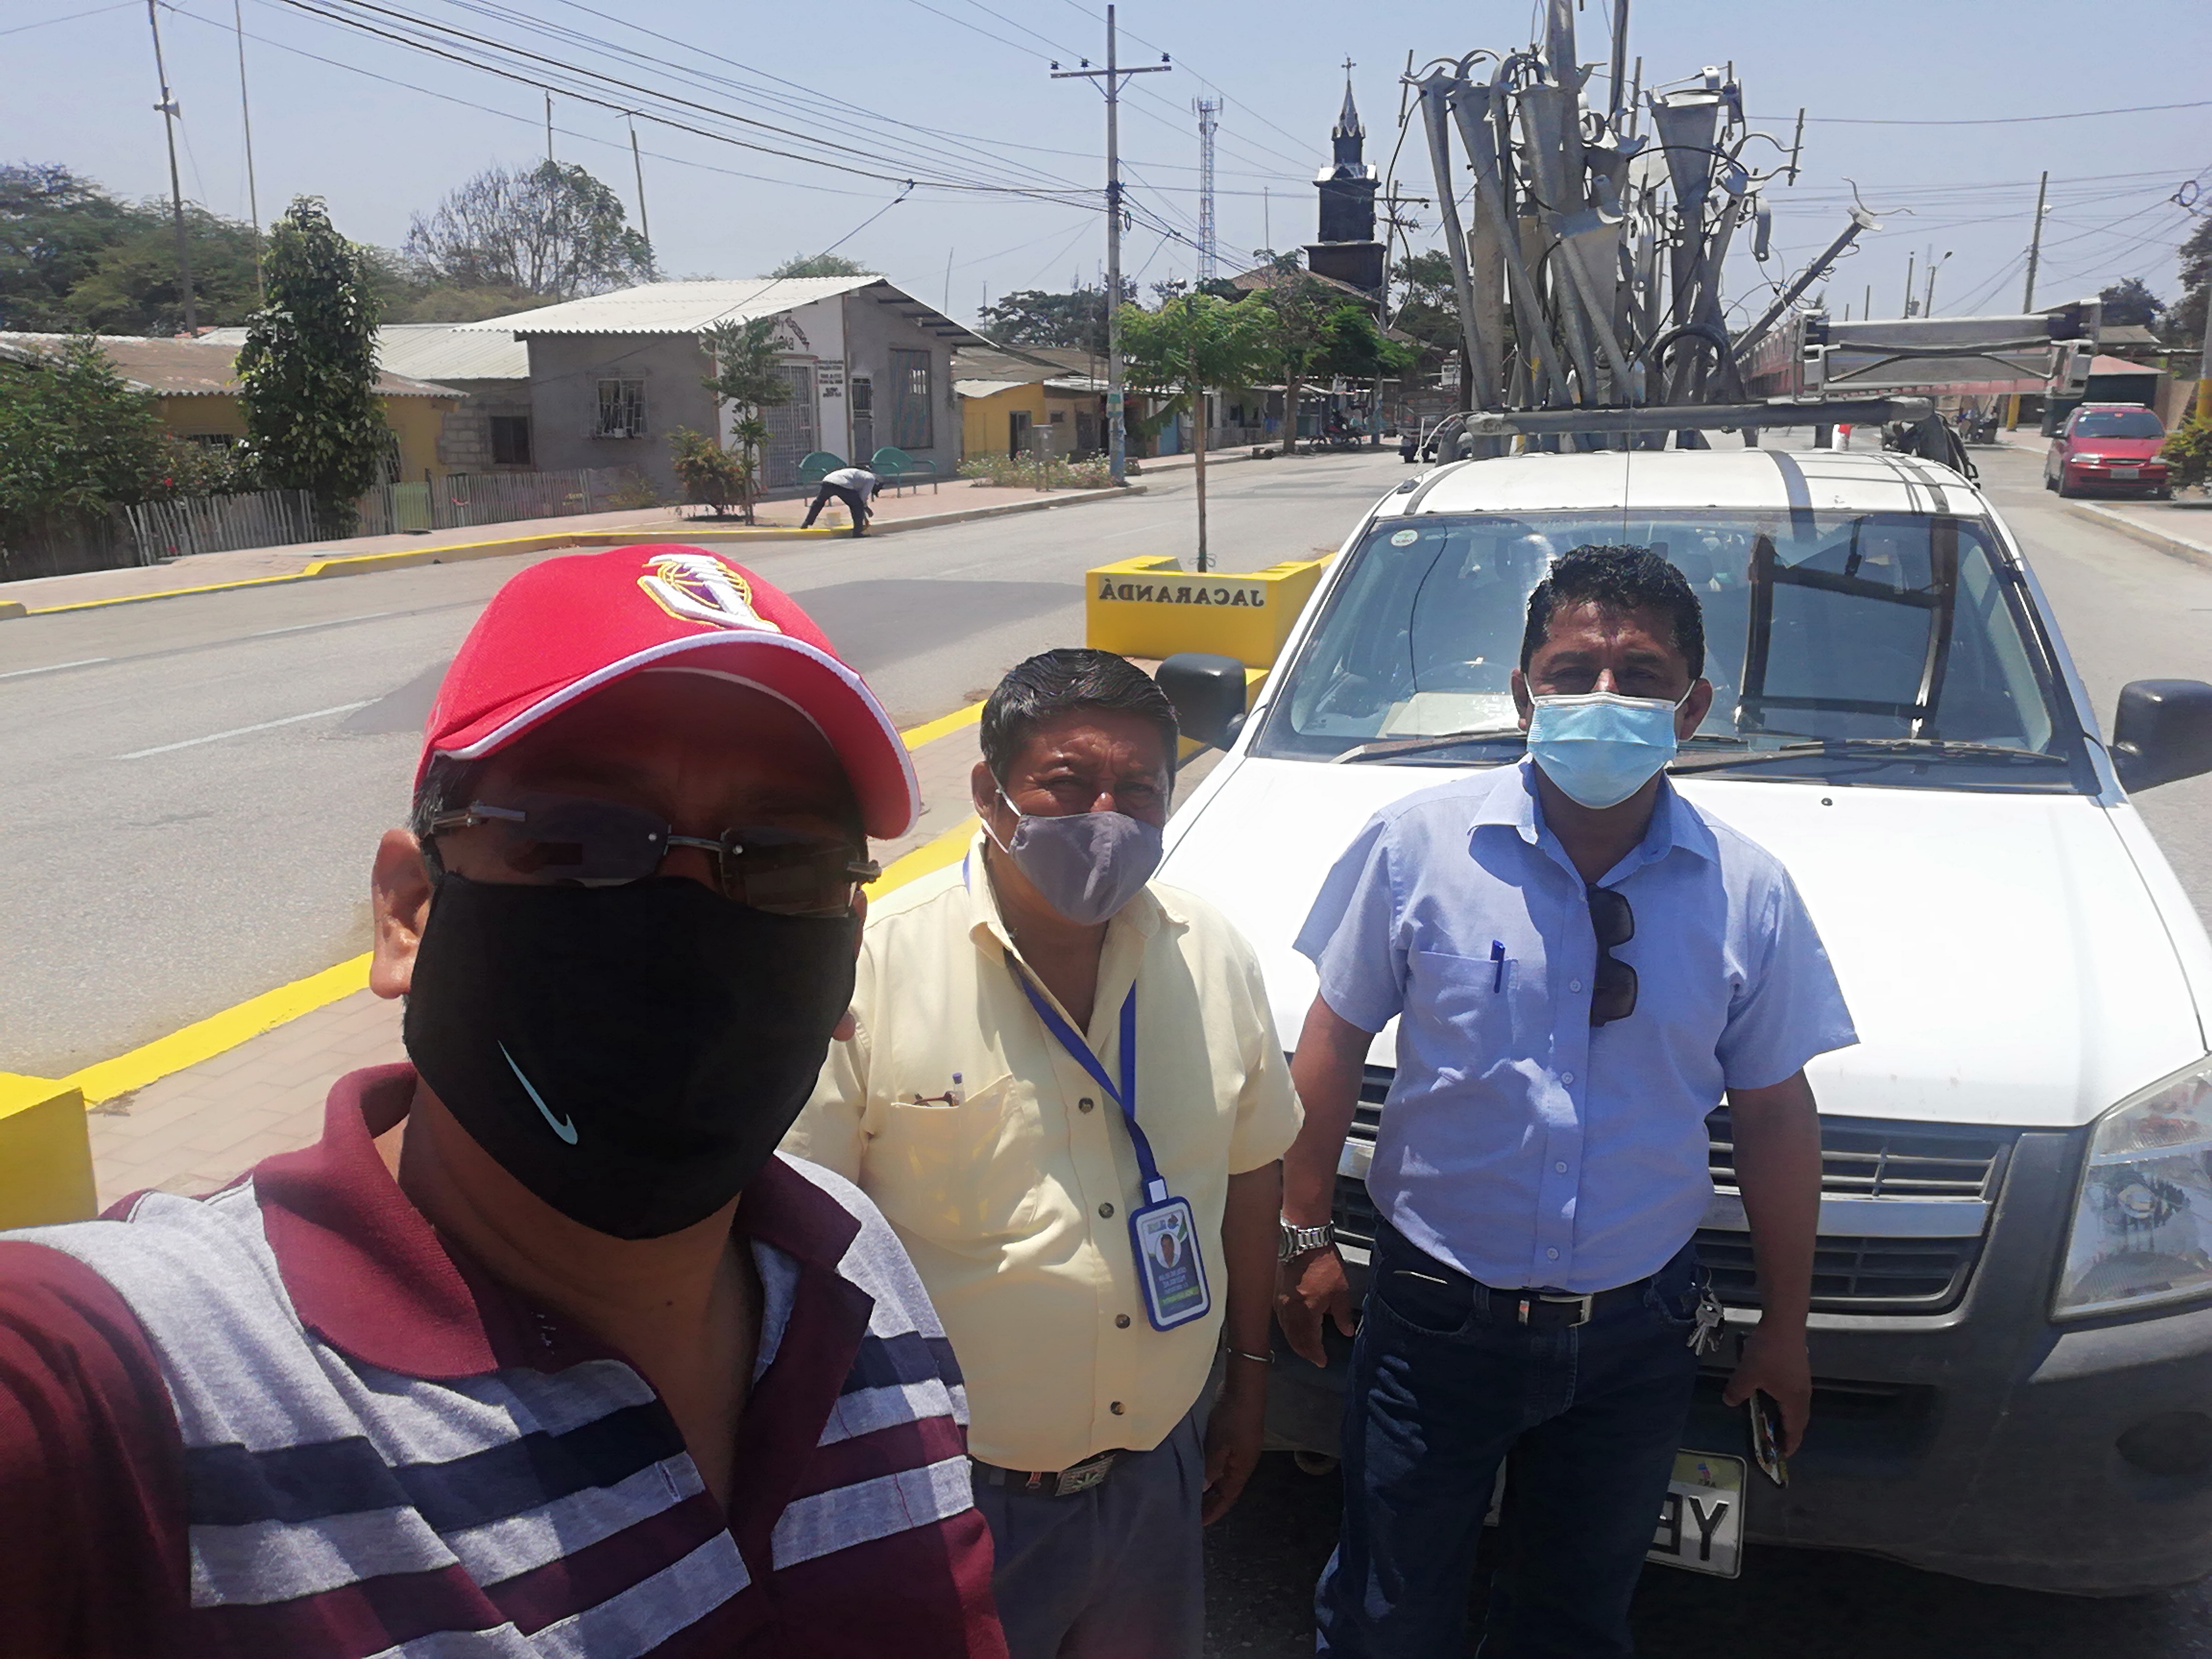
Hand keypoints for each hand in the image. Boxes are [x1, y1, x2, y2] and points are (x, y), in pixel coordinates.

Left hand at [1202, 1363, 1267, 1524]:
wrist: (1244, 1386)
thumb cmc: (1232, 1417)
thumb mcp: (1218, 1444)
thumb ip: (1210, 1467)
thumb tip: (1203, 1487)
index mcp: (1242, 1468)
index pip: (1227, 1497)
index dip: (1214, 1510)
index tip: (1200, 1523)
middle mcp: (1243, 1461)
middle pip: (1226, 1488)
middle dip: (1211, 1501)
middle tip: (1192, 1511)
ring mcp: (1240, 1448)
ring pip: (1223, 1474)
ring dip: (1209, 1485)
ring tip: (1192, 1492)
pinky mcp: (1234, 1436)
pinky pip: (1221, 1461)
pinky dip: (1210, 1469)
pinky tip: (1198, 1467)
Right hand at [1274, 1245, 1356, 1369]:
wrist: (1303, 1241)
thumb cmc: (1324, 1264)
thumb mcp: (1340, 1291)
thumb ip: (1342, 1315)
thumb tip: (1346, 1331)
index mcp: (1306, 1313)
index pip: (1309, 1342)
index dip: (1316, 1354)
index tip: (1322, 1361)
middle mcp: (1289, 1312)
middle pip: (1294, 1340)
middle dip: (1305, 1351)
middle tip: (1314, 1358)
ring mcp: (1280, 1303)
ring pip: (1286, 1331)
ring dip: (1296, 1342)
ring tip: (1305, 1347)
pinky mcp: (1276, 1294)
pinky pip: (1281, 1319)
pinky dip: (1288, 1329)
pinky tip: (1294, 1328)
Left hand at [1721, 1322, 1810, 1455]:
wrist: (1784, 1322)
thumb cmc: (1768, 1352)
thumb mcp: (1747, 1374)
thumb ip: (1738, 1391)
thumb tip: (1730, 1402)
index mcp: (1795, 1401)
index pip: (1794, 1430)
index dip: (1789, 1444)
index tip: (1782, 1455)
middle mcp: (1803, 1394)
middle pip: (1798, 1420)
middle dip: (1788, 1433)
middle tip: (1775, 1442)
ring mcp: (1802, 1381)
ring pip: (1796, 1407)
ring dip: (1786, 1417)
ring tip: (1771, 1421)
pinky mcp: (1798, 1369)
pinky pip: (1793, 1394)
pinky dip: (1784, 1403)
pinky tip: (1770, 1396)